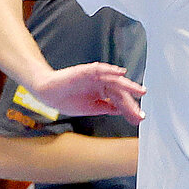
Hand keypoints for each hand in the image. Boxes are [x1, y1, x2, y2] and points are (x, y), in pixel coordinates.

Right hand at [27, 62, 145, 122]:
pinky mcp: (85, 71)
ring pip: (114, 80)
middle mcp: (101, 84)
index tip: (138, 119)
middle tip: (141, 113)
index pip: (120, 101)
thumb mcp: (92, 108)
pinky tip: (120, 73)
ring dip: (128, 85)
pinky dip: (110, 70)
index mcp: (103, 92)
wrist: (47, 94)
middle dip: (131, 103)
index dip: (129, 110)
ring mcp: (94, 77)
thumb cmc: (67, 100)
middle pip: (120, 92)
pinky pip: (99, 69)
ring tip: (140, 91)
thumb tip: (122, 111)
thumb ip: (107, 107)